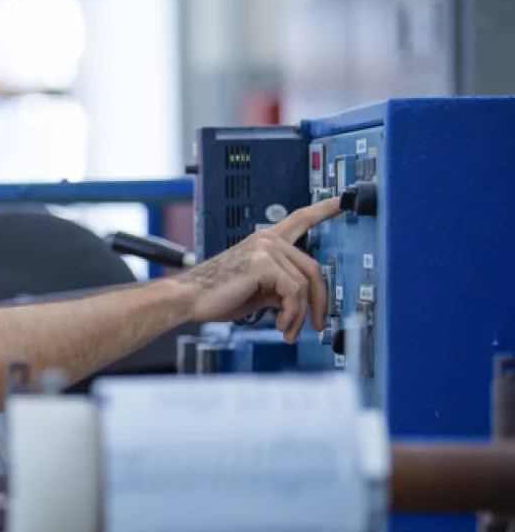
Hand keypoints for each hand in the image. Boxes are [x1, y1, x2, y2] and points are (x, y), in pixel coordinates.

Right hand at [177, 197, 342, 342]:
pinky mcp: (264, 263)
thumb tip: (296, 300)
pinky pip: (293, 292)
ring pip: (304, 285)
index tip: (341, 201)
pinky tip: (282, 325)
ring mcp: (266, 248)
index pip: (300, 219)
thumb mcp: (256, 289)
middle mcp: (267, 239)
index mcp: (265, 242)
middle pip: (313, 268)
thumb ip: (278, 286)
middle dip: (318, 301)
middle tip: (316, 324)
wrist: (189, 298)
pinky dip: (291, 314)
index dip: (323, 209)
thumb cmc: (215, 294)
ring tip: (288, 330)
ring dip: (299, 315)